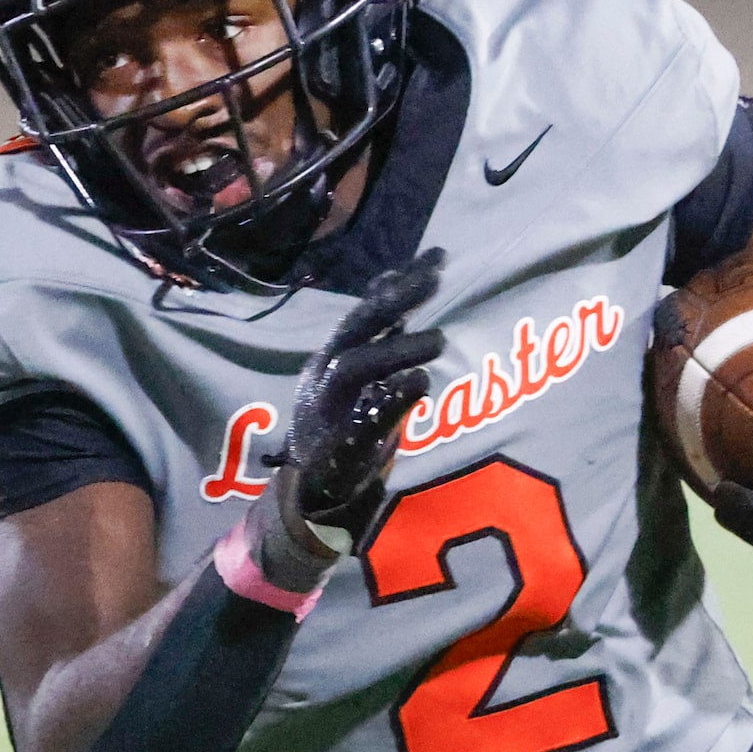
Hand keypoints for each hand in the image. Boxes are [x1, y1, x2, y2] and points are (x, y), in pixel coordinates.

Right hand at [253, 249, 447, 588]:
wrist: (314, 492)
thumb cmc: (346, 427)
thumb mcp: (360, 375)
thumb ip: (379, 336)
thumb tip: (401, 284)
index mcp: (330, 358)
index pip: (365, 309)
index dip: (398, 282)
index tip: (437, 259)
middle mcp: (324, 376)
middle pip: (356, 326)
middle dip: (396, 298)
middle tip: (437, 276)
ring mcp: (330, 410)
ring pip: (356, 366)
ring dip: (397, 348)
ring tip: (438, 341)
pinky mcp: (342, 444)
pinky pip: (365, 417)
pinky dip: (392, 397)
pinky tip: (420, 382)